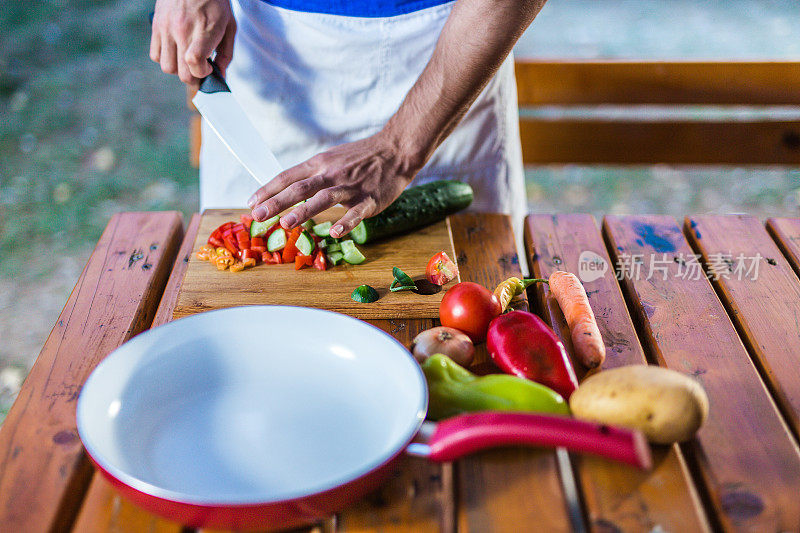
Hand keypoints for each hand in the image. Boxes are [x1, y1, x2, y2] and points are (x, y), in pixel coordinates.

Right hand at [150, 0, 235, 84]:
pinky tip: (175, 51)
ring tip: (186, 59)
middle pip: (181, 72)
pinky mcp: (156, 25)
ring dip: (178, 69)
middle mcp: (182, 30)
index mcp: (203, 30)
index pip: (194, 61)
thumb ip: (226, 53)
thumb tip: (220, 75)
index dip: (202, 73)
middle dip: (193, 76)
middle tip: (199, 69)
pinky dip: (165, 58)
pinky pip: (155, 55)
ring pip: (167, 67)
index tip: (209, 68)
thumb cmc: (215, 2)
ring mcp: (167, 28)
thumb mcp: (229, 26)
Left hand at [247, 132, 423, 237]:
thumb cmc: (360, 158)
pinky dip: (346, 222)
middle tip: (257, 215)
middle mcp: (331, 173)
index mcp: (319, 164)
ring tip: (286, 224)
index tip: (251, 203)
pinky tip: (334, 232)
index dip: (268, 189)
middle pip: (299, 188)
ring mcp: (350, 186)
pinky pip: (356, 212)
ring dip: (303, 211)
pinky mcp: (370, 199)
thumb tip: (286, 188)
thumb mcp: (330, 159)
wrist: (395, 150)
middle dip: (276, 202)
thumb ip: (311, 174)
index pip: (288, 176)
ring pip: (323, 198)